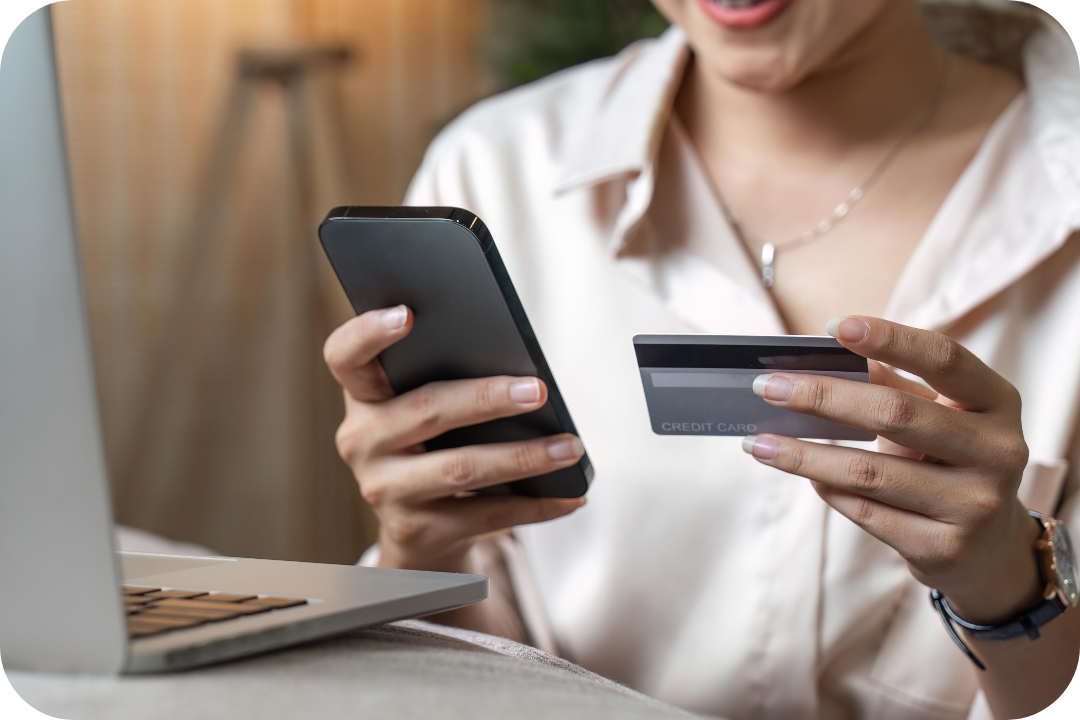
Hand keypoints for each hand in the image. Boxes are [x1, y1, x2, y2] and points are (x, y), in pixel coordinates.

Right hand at [324, 305, 585, 573]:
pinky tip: (571, 496)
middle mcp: (362, 441)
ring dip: (524, 456)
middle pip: (426, 410)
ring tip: (569, 447)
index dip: (368, 333)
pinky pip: (484, 515)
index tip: (408, 314)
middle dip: (487, 398)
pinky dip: (536, 505)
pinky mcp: (416, 530)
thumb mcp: (428, 410)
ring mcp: (385, 489)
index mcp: (363, 396)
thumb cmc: (435, 445)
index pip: (345, 356)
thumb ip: (450, 380)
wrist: (419, 531)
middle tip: (539, 390)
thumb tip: (523, 373)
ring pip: (460, 468)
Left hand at [742, 316, 1042, 622]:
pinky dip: (826, 488)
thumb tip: (819, 356)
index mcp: (997, 402)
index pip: (944, 358)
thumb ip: (890, 384)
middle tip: (767, 387)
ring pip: (870, 472)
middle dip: (822, 398)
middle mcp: (997, 451)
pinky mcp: (944, 548)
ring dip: (803, 455)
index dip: (891, 338)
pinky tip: (802, 474)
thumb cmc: (949, 461)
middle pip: (896, 414)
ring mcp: (975, 504)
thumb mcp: (937, 416)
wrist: (989, 549)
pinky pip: (866, 511)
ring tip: (758, 444)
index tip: (835, 327)